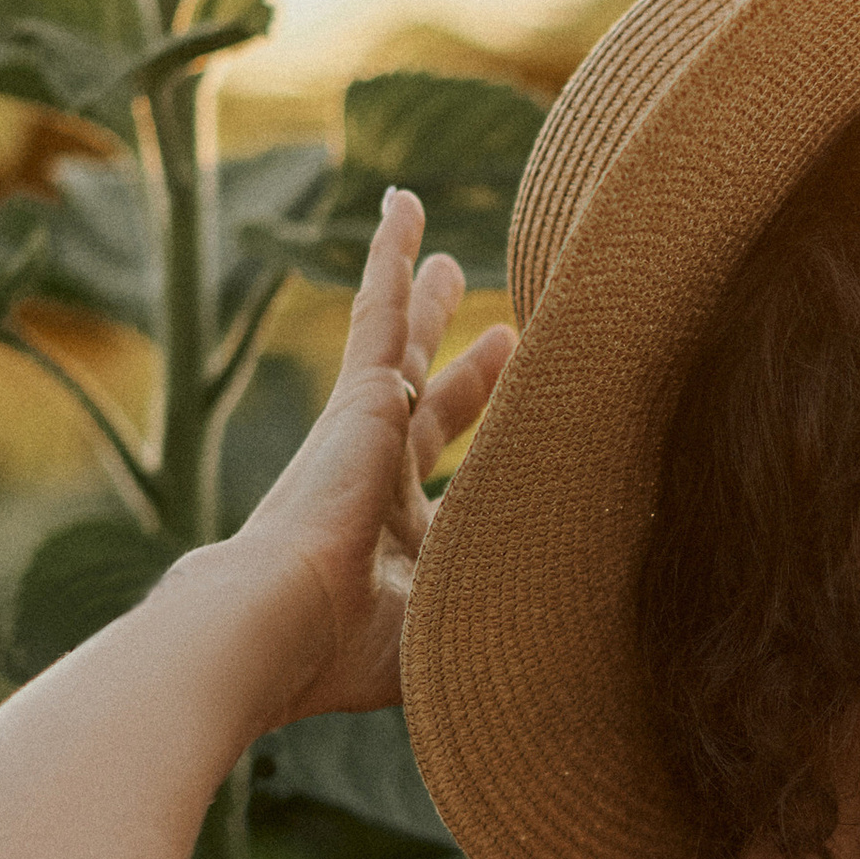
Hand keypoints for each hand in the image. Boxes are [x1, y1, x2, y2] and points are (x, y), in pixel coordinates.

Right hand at [228, 190, 513, 720]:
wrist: (276, 625)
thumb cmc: (351, 650)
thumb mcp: (450, 628)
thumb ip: (503, 614)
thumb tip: (584, 634)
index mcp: (398, 541)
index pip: (452, 491)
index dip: (487, 469)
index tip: (517, 456)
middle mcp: (377, 479)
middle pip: (431, 408)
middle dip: (464, 373)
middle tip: (498, 337)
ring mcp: (364, 433)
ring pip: (400, 346)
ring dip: (419, 297)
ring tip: (439, 250)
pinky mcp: (359, 397)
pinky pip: (380, 310)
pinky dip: (392, 259)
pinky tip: (403, 208)